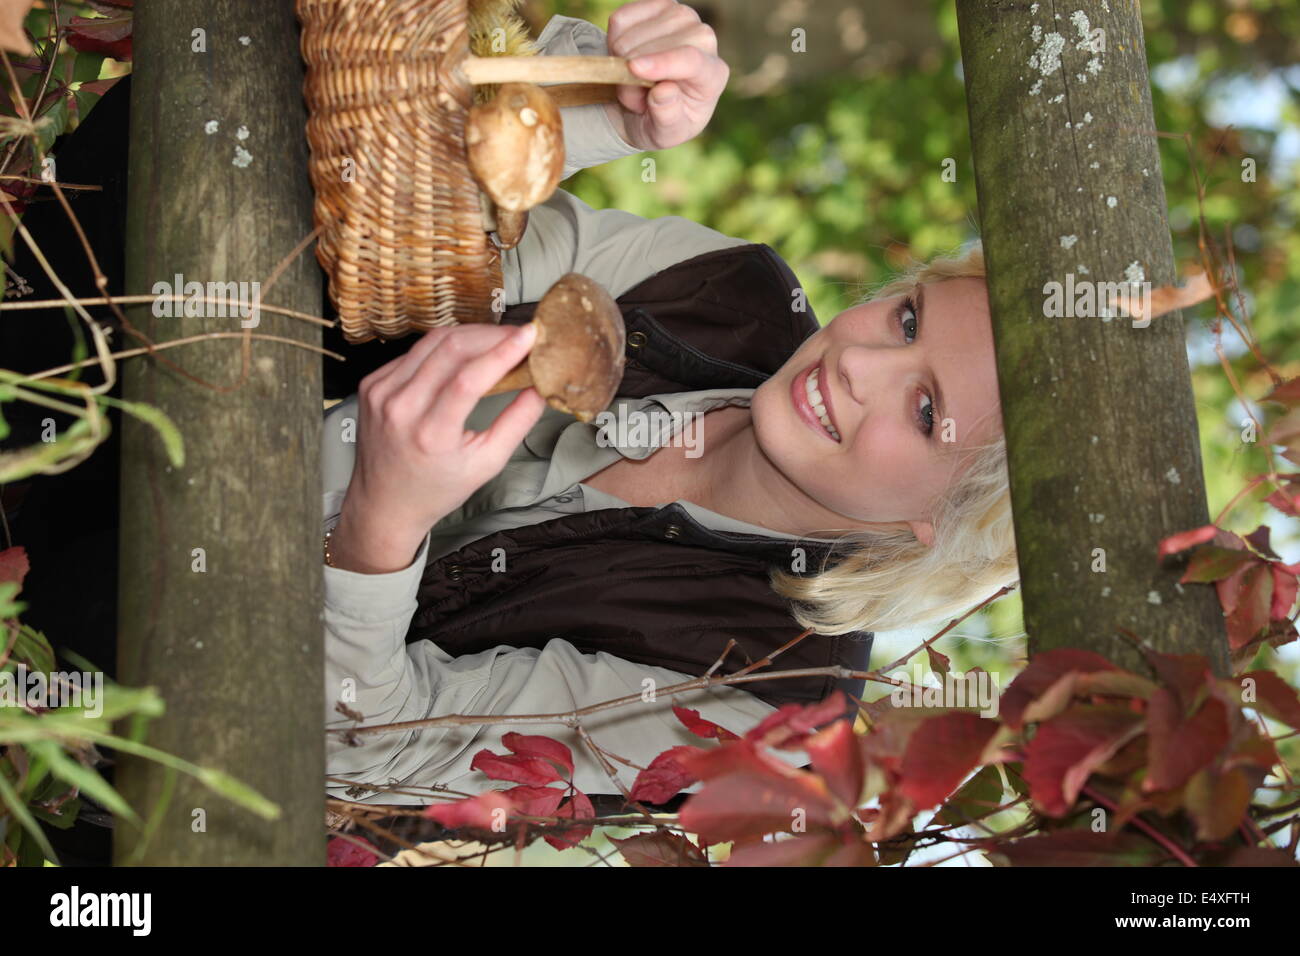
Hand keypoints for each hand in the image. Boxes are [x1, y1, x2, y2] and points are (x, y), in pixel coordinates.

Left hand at [331, 323, 545, 573]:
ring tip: (496, 341)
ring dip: (470, 335)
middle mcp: (400, 409)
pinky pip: (415, 352)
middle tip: (517, 336)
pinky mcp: (372, 383)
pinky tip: (462, 356)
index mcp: (430, 435)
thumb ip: (518, 422)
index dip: (502, 351)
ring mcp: (381, 393)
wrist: (385, 502)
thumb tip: (541, 386)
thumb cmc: (437, 488)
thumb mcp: (487, 463)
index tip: (529, 336)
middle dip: (491, 335)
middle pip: (451, 349)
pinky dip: (444, 348)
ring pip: (432, 341)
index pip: (468, 379)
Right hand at [603, 0, 728, 151]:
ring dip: (621, 63)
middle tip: (636, 99)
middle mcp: (703, 37)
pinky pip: (620, 19)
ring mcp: (681, 16)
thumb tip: (664, 91)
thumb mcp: (665, 134)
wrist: (650, 105)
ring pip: (633, 34)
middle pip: (655, 46)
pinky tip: (627, 57)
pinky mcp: (657, 4)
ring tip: (633, 81)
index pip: (691, 59)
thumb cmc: (663, 121)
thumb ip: (667, 117)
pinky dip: (613, 41)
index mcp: (713, 74)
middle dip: (632, 77)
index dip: (661, 62)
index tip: (634, 68)